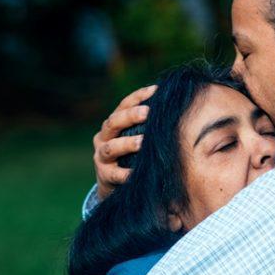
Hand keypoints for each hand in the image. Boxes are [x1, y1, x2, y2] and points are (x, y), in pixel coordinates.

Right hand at [92, 84, 155, 200]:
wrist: (112, 184)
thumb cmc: (129, 155)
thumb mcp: (134, 137)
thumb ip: (146, 125)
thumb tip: (173, 105)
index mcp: (112, 124)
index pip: (123, 105)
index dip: (138, 96)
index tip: (156, 90)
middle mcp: (103, 137)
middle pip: (113, 122)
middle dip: (130, 116)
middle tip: (148, 112)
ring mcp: (101, 156)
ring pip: (111, 147)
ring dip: (127, 143)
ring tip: (142, 142)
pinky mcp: (104, 175)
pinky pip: (114, 174)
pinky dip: (125, 174)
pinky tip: (136, 172)